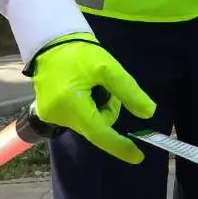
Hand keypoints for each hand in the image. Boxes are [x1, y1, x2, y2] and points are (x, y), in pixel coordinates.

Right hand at [32, 34, 155, 163]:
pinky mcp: (48, 113)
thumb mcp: (108, 68)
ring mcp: (51, 116)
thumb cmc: (80, 52)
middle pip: (96, 126)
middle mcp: (58, 115)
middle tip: (106, 86)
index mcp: (72, 104)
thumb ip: (129, 91)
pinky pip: (77, 118)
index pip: (101, 133)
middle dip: (108, 109)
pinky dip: (86, 107)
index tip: (138, 157)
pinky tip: (81, 89)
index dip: (120, 146)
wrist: (51, 42)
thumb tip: (149, 113)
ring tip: (90, 83)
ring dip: (97, 107)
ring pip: (88, 122)